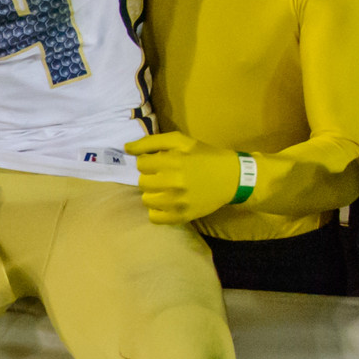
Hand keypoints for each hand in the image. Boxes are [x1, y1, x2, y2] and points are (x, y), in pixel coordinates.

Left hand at [124, 131, 243, 223]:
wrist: (232, 177)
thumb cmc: (204, 156)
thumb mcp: (181, 141)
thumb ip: (151, 142)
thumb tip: (126, 148)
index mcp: (174, 161)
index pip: (141, 164)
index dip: (149, 162)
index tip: (160, 163)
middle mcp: (175, 183)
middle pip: (142, 182)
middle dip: (151, 177)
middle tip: (164, 176)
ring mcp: (178, 202)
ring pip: (146, 200)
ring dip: (153, 194)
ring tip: (166, 189)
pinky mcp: (182, 216)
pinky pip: (154, 218)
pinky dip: (157, 211)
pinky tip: (167, 203)